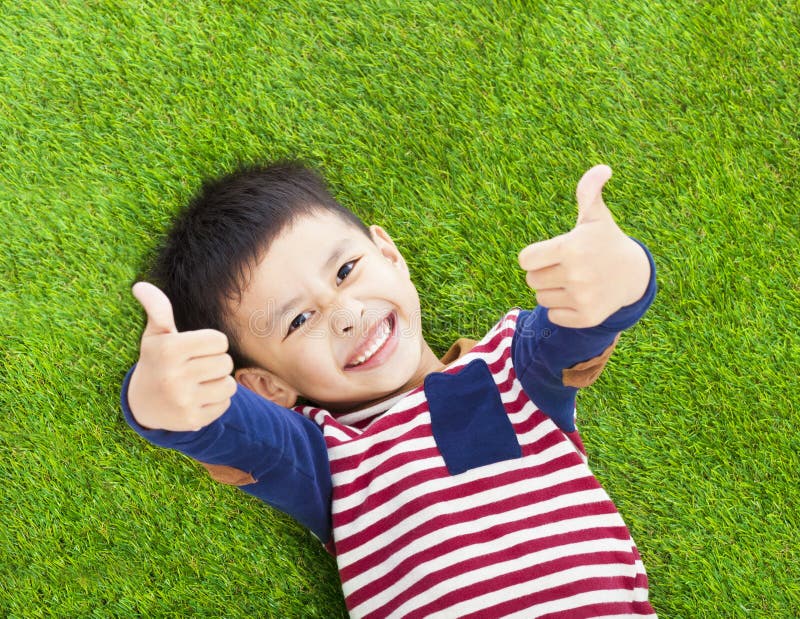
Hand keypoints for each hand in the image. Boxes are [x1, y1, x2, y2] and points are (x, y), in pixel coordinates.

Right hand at [127, 282, 237, 430]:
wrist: (143, 405)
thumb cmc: (157, 361)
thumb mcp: (155, 335)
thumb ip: (157, 309)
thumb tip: (140, 285)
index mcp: (168, 350)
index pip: (220, 341)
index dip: (212, 343)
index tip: (196, 349)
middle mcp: (174, 377)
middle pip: (226, 362)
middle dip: (215, 363)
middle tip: (196, 367)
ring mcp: (183, 401)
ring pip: (229, 384)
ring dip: (218, 382)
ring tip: (198, 383)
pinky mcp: (193, 421)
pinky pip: (225, 404)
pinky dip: (216, 401)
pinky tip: (197, 399)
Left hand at [518, 165, 649, 327]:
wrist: (634, 275)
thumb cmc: (605, 242)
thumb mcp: (596, 216)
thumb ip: (588, 191)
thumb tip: (602, 169)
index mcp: (571, 247)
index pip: (525, 260)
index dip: (535, 256)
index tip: (551, 253)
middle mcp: (576, 274)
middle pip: (531, 280)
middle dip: (544, 273)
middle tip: (566, 267)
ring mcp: (582, 297)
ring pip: (541, 298)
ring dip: (552, 291)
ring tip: (574, 281)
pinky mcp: (586, 317)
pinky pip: (553, 316)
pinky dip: (562, 310)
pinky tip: (580, 297)